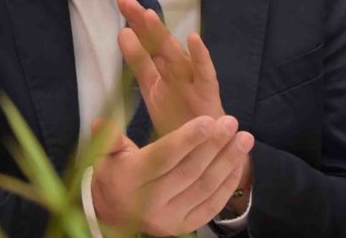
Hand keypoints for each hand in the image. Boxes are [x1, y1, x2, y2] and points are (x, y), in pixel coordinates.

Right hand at [92, 115, 253, 235]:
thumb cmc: (114, 175)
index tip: (208, 120)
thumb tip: (101, 122)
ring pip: (205, 187)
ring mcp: (169, 218)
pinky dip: (228, 182)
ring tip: (244, 138)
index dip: (187, 139)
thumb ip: (107, 138)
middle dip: (214, 145)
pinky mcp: (184, 227)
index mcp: (128, 180)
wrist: (113, 213)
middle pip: (189, 171)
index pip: (163, 158)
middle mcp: (149, 202)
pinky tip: (239, 162)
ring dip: (228, 161)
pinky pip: (212, 204)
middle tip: (231, 122)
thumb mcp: (104, 155)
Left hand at [117, 0, 224, 135]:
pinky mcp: (208, 94)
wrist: (206, 146)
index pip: (146, 40)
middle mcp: (178, 69)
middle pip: (158, 42)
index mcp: (163, 68)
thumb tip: (122, 32)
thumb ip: (139, 62)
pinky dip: (202, 57)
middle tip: (127, 1)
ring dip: (162, 35)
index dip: (134, 21)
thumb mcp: (153, 87)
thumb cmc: (181, 115)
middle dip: (143, 22)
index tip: (121, 0)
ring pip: (175, 55)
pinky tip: (194, 39)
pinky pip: (205, 74)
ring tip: (147, 15)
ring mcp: (193, 80)